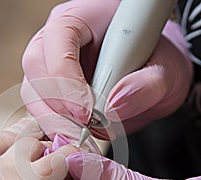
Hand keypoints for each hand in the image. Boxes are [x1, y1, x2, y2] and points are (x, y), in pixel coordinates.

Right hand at [22, 0, 192, 138]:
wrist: (150, 70)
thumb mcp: (165, 67)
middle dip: (55, 107)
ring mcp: (50, 67)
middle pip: (36, 70)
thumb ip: (147, 84)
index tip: (86, 111)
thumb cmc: (154, 59)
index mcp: (80, 19)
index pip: (58, 39)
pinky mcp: (52, 91)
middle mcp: (57, 42)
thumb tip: (113, 107)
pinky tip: (77, 139)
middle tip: (80, 134)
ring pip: (34, 95)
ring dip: (55, 122)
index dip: (66, 77)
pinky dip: (57, 129)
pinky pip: (43, 111)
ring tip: (82, 140)